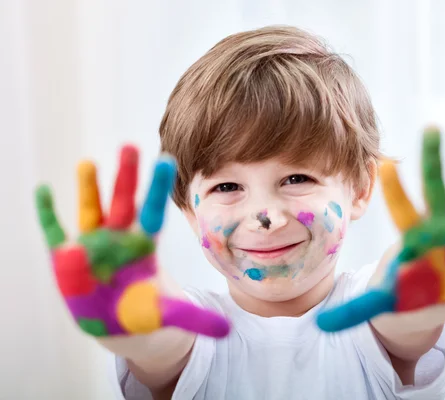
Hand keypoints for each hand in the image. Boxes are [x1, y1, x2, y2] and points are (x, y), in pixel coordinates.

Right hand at [35, 145, 229, 337]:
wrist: (118, 324)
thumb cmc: (145, 312)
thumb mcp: (170, 315)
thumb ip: (195, 319)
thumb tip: (228, 330)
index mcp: (144, 246)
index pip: (152, 212)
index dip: (157, 188)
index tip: (166, 159)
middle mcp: (119, 238)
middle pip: (123, 202)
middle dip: (126, 177)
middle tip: (131, 145)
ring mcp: (91, 245)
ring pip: (91, 211)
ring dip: (89, 189)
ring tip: (88, 163)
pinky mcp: (66, 258)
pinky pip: (56, 232)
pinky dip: (49, 214)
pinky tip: (43, 190)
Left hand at [316, 127, 444, 331]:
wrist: (433, 289)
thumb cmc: (407, 287)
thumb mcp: (383, 300)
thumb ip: (356, 310)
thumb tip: (318, 328)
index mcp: (413, 236)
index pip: (401, 209)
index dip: (394, 189)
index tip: (385, 165)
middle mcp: (438, 224)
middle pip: (433, 188)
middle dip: (432, 162)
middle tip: (431, 128)